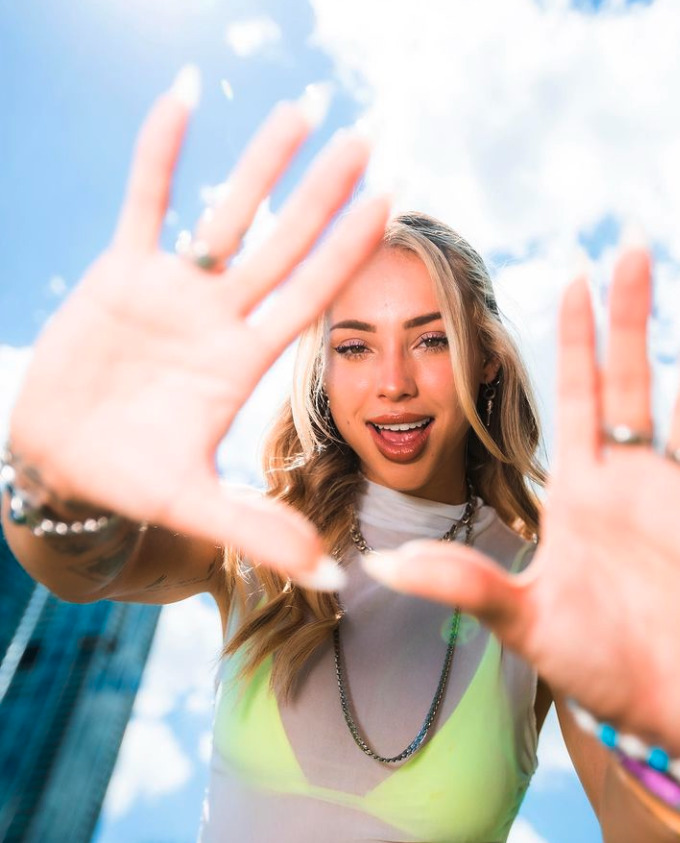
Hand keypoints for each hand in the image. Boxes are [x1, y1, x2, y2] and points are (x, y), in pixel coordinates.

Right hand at [9, 68, 389, 578]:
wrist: (65, 462)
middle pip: (281, 243)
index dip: (345, 251)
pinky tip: (183, 99)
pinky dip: (160, 152)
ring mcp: (173, 291)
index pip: (308, 296)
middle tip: (367, 135)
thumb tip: (336, 578)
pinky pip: (144, 200)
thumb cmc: (129, 482)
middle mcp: (219, 318)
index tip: (388, 202)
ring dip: (258, 163)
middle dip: (322, 193)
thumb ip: (261, 533)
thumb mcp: (193, 506)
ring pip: (223, 213)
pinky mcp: (121, 274)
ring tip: (300, 109)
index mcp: (242, 361)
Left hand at [363, 248, 679, 752]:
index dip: (574, 342)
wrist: (670, 699)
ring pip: (663, 393)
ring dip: (659, 332)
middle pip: (622, 376)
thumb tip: (377, 563)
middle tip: (625, 245)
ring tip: (649, 261)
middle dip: (621, 313)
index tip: (570, 283)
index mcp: (580, 492)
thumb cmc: (605, 667)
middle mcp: (623, 478)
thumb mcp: (527, 621)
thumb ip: (462, 583)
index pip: (573, 398)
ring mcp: (665, 487)